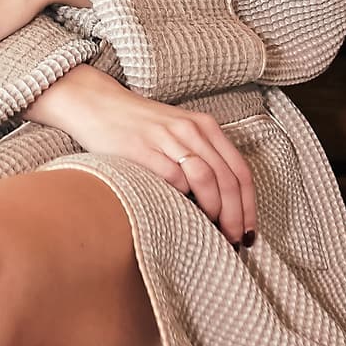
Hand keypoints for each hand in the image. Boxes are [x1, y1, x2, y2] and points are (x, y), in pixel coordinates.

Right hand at [33, 67, 254, 242]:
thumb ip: (199, 158)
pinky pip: (174, 179)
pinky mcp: (143, 149)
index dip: (249, 206)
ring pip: (208, 179)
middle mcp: (192, 130)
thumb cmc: (137, 126)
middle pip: (228, 179)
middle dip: (237, 216)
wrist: (96, 104)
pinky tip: (183, 217)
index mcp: (205, 126)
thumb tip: (221, 206)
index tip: (249, 233)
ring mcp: (168, 138)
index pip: (240, 171)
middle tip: (234, 241)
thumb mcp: (177, 133)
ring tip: (213, 234)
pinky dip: (184, 202)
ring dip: (216, 212)